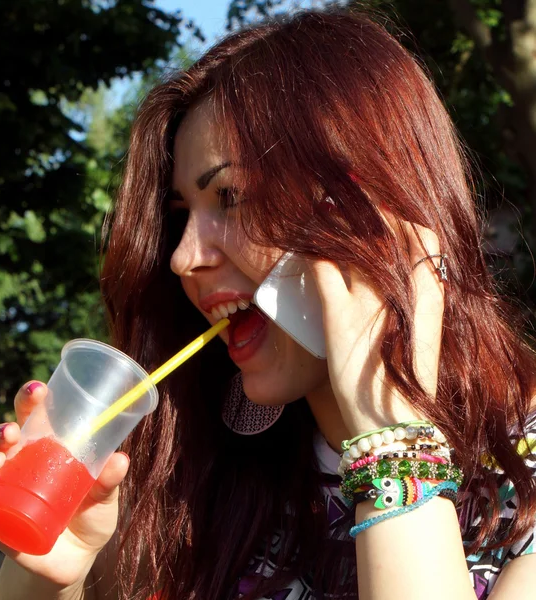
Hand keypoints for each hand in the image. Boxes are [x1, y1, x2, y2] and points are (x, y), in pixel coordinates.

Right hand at [0, 381, 128, 588]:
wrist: (77, 560)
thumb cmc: (91, 515)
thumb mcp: (104, 497)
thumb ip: (109, 480)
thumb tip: (120, 460)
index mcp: (45, 447)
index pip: (32, 416)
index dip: (30, 399)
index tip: (37, 390)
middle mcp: (19, 463)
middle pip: (1, 438)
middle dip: (1, 431)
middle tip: (11, 433)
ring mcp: (2, 490)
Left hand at [311, 221, 444, 437]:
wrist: (397, 420)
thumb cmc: (405, 379)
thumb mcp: (418, 333)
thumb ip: (408, 302)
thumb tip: (384, 279)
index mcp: (432, 291)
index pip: (420, 233)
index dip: (395, 213)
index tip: (375, 204)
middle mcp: (406, 288)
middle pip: (382, 228)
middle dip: (359, 207)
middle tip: (339, 198)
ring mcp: (371, 300)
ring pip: (349, 242)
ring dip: (331, 223)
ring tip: (318, 214)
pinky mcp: (340, 315)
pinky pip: (321, 268)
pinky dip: (310, 252)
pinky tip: (302, 246)